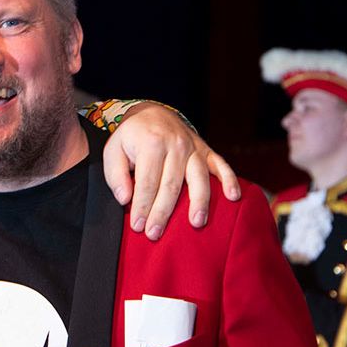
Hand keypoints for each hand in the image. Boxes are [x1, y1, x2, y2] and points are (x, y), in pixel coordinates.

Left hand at [103, 102, 239, 239]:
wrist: (153, 113)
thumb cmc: (132, 137)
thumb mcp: (113, 150)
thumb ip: (116, 175)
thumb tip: (125, 198)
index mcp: (151, 144)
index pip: (147, 182)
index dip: (143, 206)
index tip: (138, 226)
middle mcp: (175, 145)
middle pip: (171, 185)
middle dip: (163, 212)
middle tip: (155, 233)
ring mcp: (194, 147)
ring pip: (199, 178)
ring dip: (199, 202)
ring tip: (196, 223)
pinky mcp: (206, 150)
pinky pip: (221, 165)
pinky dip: (229, 180)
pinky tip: (233, 197)